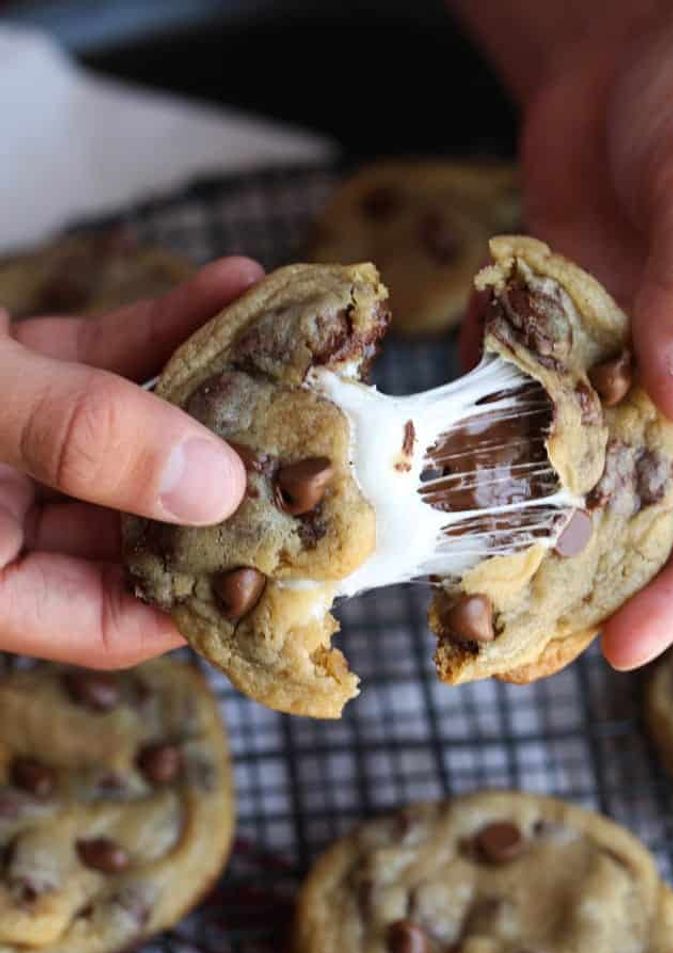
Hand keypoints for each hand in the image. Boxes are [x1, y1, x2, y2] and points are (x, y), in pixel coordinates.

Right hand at [0, 256, 262, 666]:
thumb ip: (75, 440)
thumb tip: (211, 486)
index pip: (114, 622)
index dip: (207, 595)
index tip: (296, 553)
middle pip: (143, 524)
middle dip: (232, 479)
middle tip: (321, 443)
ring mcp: (6, 451)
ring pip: (133, 435)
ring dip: (214, 390)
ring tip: (300, 356)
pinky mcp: (6, 380)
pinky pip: (98, 363)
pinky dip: (160, 330)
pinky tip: (232, 290)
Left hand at [457, 0, 672, 666]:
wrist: (640, 47)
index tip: (631, 638)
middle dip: (604, 581)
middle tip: (526, 644)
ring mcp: (654, 380)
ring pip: (604, 485)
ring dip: (542, 537)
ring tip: (475, 601)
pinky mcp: (586, 358)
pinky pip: (549, 425)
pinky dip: (506, 458)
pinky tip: (451, 498)